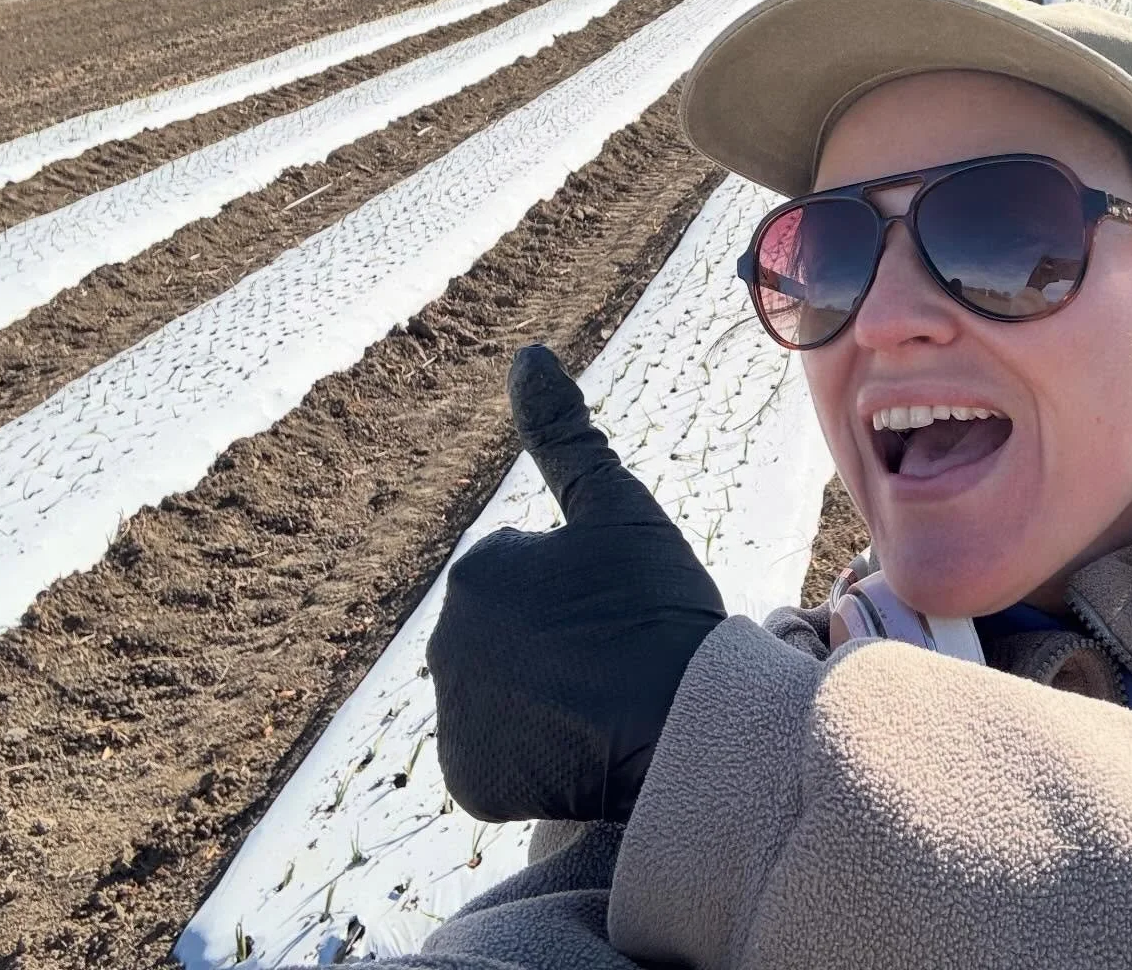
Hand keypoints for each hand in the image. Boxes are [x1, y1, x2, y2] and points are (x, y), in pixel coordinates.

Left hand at [427, 345, 725, 822]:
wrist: (689, 725)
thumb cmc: (659, 608)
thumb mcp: (617, 507)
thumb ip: (563, 433)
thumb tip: (527, 354)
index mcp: (474, 574)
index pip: (520, 572)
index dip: (576, 586)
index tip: (615, 606)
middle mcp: (443, 643)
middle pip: (503, 631)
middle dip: (548, 637)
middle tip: (610, 654)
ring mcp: (453, 715)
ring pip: (498, 687)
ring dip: (538, 689)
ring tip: (598, 698)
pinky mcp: (466, 779)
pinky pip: (494, 752)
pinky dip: (528, 749)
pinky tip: (576, 741)